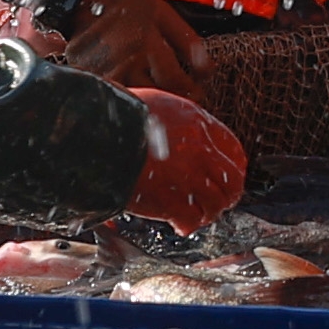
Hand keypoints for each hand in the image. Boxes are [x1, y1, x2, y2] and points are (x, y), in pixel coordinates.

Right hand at [64, 0, 208, 93]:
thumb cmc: (128, 4)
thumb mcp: (163, 14)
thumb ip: (188, 42)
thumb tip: (208, 72)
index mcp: (146, 43)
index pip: (175, 82)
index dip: (190, 91)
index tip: (197, 92)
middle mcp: (123, 60)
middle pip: (154, 95)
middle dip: (171, 99)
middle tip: (181, 97)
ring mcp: (102, 70)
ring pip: (132, 100)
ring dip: (149, 101)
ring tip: (159, 95)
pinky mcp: (85, 74)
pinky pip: (110, 94)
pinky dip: (124, 96)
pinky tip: (134, 89)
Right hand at [126, 89, 248, 233]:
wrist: (94, 138)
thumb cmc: (116, 116)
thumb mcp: (155, 103)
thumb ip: (174, 118)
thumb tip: (176, 128)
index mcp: (198, 125)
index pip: (233, 151)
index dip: (234, 166)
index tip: (229, 174)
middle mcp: (200, 153)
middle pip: (233, 182)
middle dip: (228, 194)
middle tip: (220, 201)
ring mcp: (188, 179)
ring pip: (216, 204)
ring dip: (209, 212)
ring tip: (199, 215)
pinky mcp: (170, 202)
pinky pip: (191, 220)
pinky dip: (188, 225)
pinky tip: (181, 225)